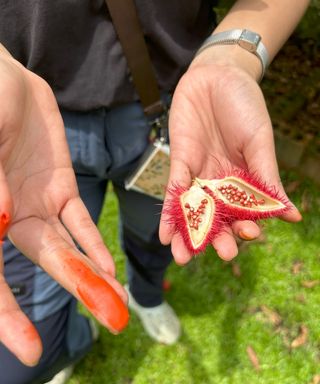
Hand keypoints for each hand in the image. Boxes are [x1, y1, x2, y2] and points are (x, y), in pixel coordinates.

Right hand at [0, 53, 127, 365]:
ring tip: (116, 297)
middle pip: (40, 263)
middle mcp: (8, 219)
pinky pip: (79, 220)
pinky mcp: (59, 187)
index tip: (29, 349)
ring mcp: (35, 205)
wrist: (2, 80)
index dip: (6, 315)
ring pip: (65, 246)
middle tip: (107, 319)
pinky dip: (93, 242)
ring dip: (91, 270)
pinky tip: (109, 265)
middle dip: (74, 289)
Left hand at [160, 45, 300, 264]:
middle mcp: (220, 184)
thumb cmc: (245, 107)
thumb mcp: (260, 143)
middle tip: (220, 254)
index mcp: (244, 181)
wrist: (218, 76)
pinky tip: (165, 235)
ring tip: (182, 257)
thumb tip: (291, 216)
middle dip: (216, 238)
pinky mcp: (179, 163)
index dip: (246, 226)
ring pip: (192, 211)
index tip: (249, 234)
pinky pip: (173, 192)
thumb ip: (268, 180)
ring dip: (187, 235)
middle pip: (218, 218)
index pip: (245, 212)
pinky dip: (169, 213)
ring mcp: (199, 175)